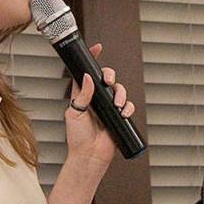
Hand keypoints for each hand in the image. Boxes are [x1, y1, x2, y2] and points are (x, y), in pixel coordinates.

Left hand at [64, 43, 135, 166]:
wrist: (89, 156)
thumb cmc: (77, 138)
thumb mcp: (74, 113)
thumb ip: (82, 95)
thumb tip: (87, 76)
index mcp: (83, 95)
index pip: (87, 73)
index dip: (93, 60)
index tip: (98, 48)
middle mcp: (97, 99)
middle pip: (107, 78)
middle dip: (110, 75)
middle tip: (108, 81)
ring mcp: (109, 108)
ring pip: (120, 90)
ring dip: (120, 93)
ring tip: (117, 104)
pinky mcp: (119, 117)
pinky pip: (128, 106)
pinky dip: (128, 107)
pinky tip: (123, 112)